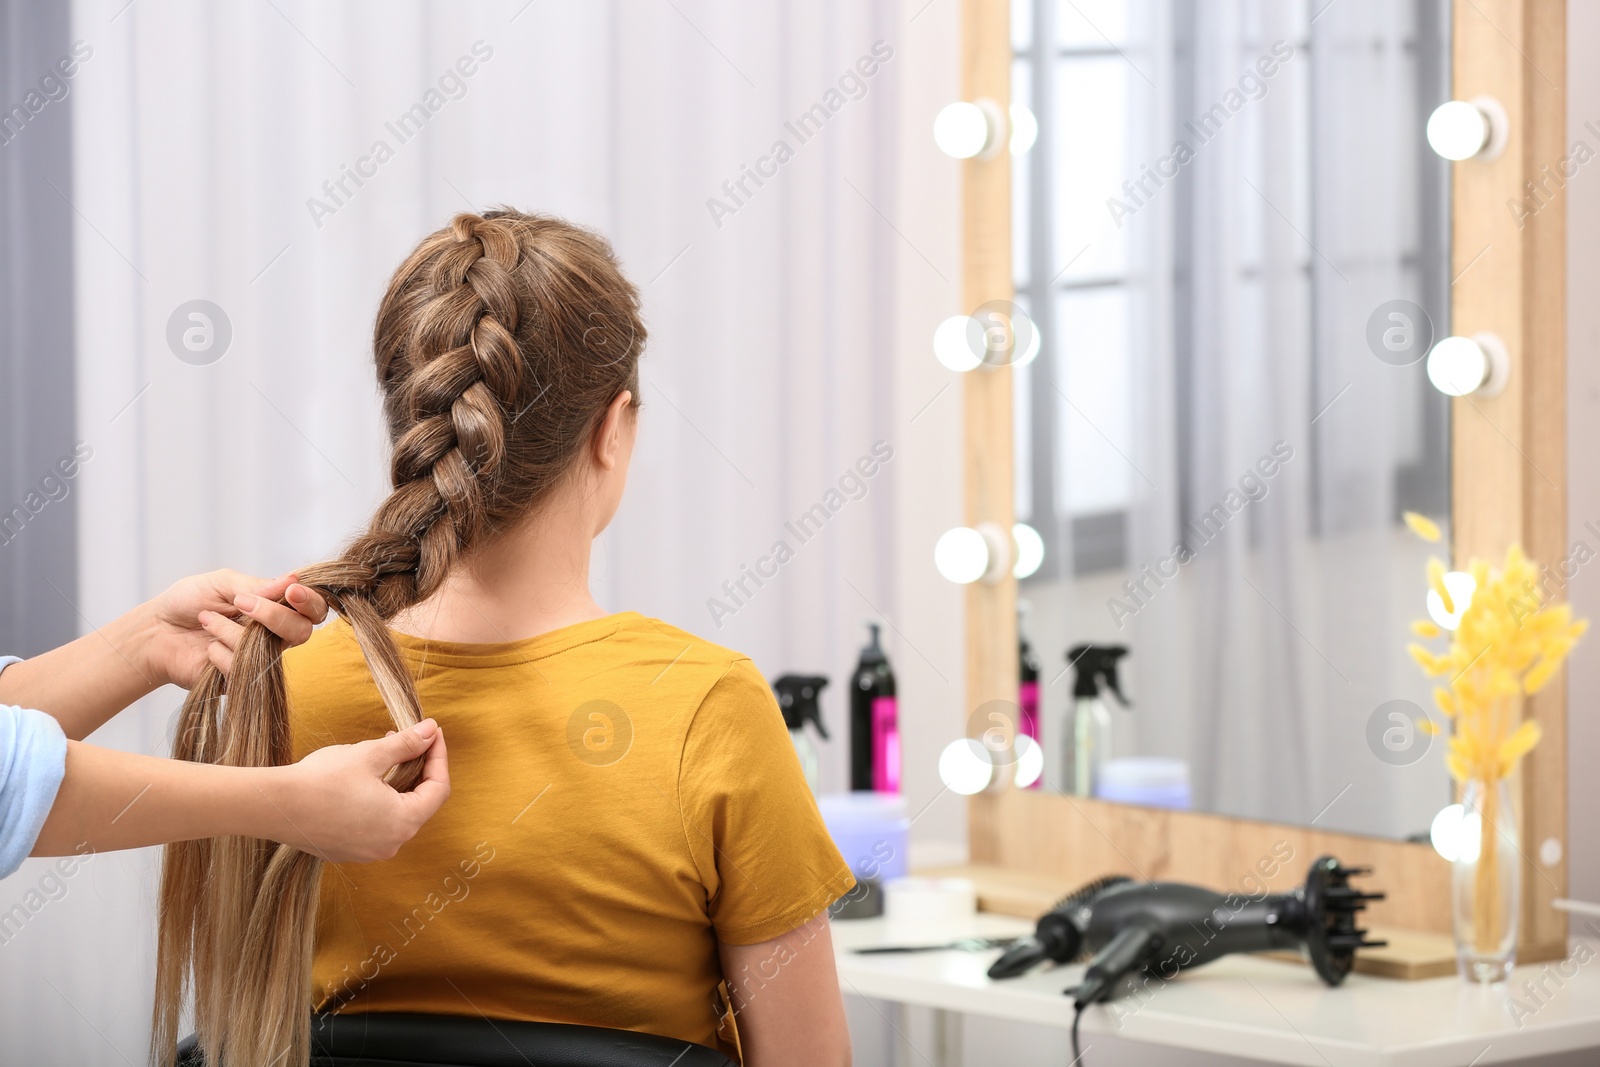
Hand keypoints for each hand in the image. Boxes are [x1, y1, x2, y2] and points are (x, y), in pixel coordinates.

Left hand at [142, 570, 328, 686]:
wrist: (155, 632)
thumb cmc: (188, 602)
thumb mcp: (222, 583)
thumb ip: (257, 585)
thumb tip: (292, 580)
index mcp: (275, 606)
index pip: (312, 608)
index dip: (310, 601)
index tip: (291, 592)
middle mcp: (274, 633)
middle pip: (302, 631)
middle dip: (274, 616)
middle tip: (241, 605)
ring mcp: (260, 658)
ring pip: (271, 650)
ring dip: (232, 631)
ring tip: (206, 620)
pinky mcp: (242, 679)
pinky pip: (244, 669)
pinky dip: (221, 653)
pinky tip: (207, 648)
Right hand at [279, 720, 451, 862]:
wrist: (273, 806)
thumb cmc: (322, 780)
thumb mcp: (371, 755)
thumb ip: (407, 744)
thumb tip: (431, 730)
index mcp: (403, 823)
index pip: (438, 789)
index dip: (438, 757)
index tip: (432, 733)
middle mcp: (390, 845)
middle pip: (419, 802)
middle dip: (417, 768)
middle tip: (408, 738)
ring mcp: (368, 852)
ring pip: (395, 813)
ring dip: (396, 783)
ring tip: (383, 753)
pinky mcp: (347, 851)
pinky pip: (374, 824)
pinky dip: (377, 801)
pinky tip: (363, 779)